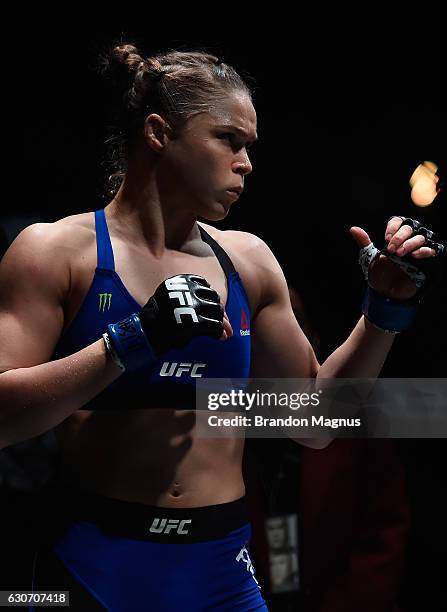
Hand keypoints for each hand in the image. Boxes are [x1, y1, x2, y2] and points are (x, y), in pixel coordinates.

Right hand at [106, 274, 232, 370]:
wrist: (146, 333)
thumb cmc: (161, 320)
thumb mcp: (175, 303)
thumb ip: (196, 304)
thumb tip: (220, 312)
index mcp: (181, 280)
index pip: (204, 285)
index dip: (209, 299)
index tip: (209, 310)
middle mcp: (187, 289)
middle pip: (213, 297)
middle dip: (217, 311)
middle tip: (219, 324)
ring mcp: (191, 304)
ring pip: (217, 310)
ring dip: (219, 321)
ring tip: (216, 331)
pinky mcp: (195, 321)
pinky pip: (215, 325)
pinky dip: (218, 332)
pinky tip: (218, 337)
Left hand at [350, 219, 435, 299]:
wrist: (385, 292)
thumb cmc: (378, 274)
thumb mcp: (369, 257)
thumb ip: (364, 242)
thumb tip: (353, 228)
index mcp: (394, 238)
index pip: (399, 222)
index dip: (393, 227)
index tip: (386, 238)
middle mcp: (406, 241)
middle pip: (410, 228)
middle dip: (400, 237)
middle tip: (391, 249)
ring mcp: (417, 250)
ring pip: (421, 237)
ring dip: (410, 243)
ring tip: (399, 254)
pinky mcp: (426, 261)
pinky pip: (432, 250)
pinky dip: (424, 250)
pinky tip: (414, 256)